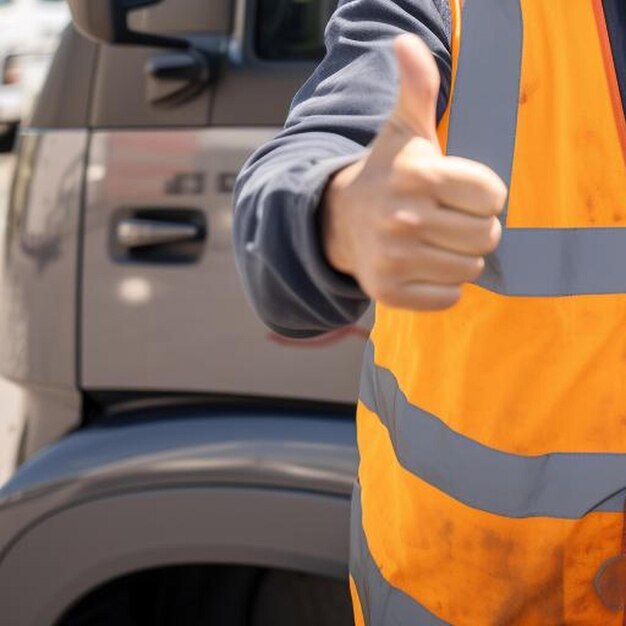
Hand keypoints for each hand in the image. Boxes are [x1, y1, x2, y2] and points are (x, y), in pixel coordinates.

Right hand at [321, 34, 506, 309]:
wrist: (339, 221)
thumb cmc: (386, 174)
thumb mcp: (403, 130)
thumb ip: (417, 88)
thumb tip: (405, 43)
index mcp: (419, 176)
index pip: (493, 195)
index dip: (482, 194)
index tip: (460, 193)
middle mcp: (405, 219)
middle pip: (487, 236)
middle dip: (475, 228)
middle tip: (449, 220)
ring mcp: (395, 259)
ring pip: (470, 269)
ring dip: (459, 257)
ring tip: (434, 242)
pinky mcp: (390, 291)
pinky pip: (448, 297)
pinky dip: (442, 286)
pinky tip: (423, 266)